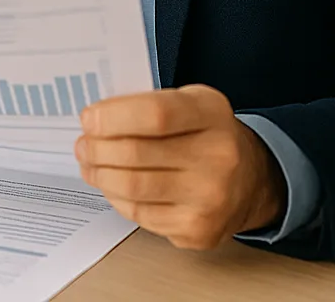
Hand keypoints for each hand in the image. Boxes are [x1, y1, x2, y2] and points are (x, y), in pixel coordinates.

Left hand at [76, 84, 285, 249]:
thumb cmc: (206, 136)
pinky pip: (140, 215)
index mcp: (213, 113)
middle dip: (97, 149)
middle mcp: (218, 156)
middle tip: (83, 145)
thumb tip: (96, 120)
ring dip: (100, 175)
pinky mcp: (198, 230)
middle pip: (136, 154)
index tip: (89, 118)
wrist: (250, 181)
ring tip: (90, 164)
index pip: (155, 114)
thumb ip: (148, 104)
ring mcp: (210, 198)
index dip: (113, 117)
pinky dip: (117, 198)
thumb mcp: (190, 103)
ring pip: (132, 187)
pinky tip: (114, 186)